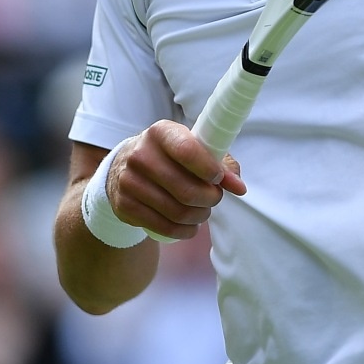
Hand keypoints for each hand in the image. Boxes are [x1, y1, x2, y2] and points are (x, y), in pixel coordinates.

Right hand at [105, 121, 246, 240]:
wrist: (124, 168)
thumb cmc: (169, 156)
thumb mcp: (192, 149)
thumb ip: (220, 163)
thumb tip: (239, 187)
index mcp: (161, 133)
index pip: (187, 151)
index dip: (209, 169)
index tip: (218, 179)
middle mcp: (140, 155)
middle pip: (186, 189)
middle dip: (210, 199)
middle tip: (214, 198)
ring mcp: (129, 181)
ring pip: (177, 211)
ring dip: (199, 216)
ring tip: (203, 211)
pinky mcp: (124, 206)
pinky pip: (163, 227)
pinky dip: (184, 231)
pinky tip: (190, 226)